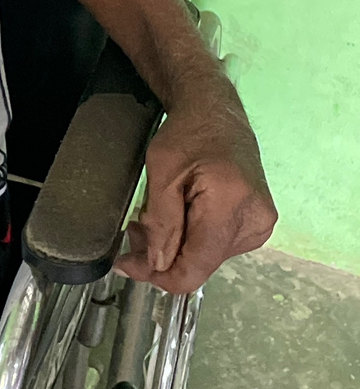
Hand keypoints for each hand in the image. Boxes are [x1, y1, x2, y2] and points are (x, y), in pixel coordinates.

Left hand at [115, 79, 276, 292]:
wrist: (217, 112)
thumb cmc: (188, 134)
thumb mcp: (162, 173)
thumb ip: (161, 223)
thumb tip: (157, 266)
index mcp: (232, 206)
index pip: (196, 267)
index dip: (158, 276)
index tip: (127, 265)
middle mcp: (255, 222)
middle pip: (199, 264)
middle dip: (161, 256)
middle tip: (134, 231)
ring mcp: (261, 225)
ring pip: (206, 258)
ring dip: (174, 247)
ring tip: (154, 218)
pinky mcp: (258, 224)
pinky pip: (216, 247)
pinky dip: (191, 239)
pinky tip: (178, 217)